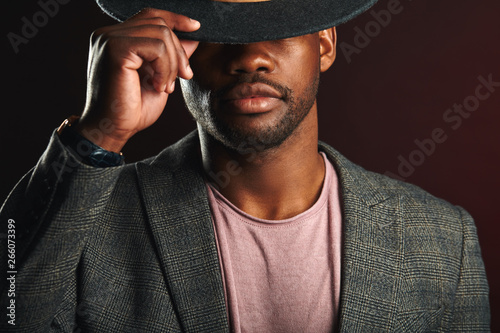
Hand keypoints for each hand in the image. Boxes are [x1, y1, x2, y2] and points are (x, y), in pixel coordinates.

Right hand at [76, 8, 199, 151]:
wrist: (112, 130)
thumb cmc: (132, 109)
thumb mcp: (160, 77)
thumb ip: (172, 55)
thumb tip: (193, 36)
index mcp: (116, 38)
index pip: (150, 16)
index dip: (175, 19)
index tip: (196, 28)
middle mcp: (108, 34)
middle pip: (159, 23)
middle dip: (179, 51)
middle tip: (183, 77)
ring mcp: (109, 39)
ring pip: (161, 34)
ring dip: (172, 64)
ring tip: (166, 86)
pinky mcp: (115, 49)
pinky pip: (156, 47)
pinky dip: (165, 68)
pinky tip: (158, 86)